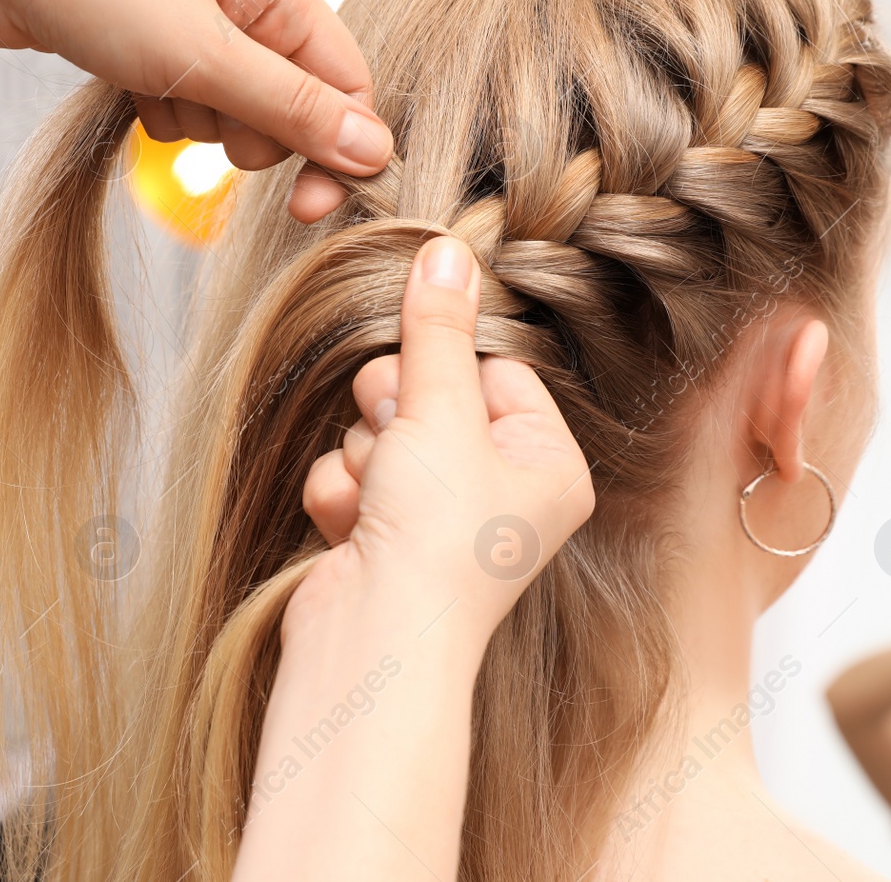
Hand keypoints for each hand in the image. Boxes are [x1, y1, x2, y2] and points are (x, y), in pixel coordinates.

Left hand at [0, 0, 391, 221]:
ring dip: (196, 122)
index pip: (346, 87)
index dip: (335, 151)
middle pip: (291, 110)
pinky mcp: (159, 47)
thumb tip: (374, 150)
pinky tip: (128, 82)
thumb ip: (291, 109)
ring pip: (234, 117)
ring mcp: (203, 26)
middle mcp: (252, 4)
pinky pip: (187, 108)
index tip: (307, 208)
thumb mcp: (203, 58)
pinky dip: (161, 111)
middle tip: (198, 104)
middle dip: (247, 132)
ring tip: (151, 79)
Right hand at [293, 236, 595, 651]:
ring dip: (364, 455)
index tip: (425, 376)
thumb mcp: (442, 410)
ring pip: (379, 430)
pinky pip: (350, 472)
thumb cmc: (437, 539)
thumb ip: (437, 328)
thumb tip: (450, 248)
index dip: (447, 365)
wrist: (374, 641)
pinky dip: (342, 493)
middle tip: (400, 443)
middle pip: (429, 392)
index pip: (493, 367)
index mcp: (547, 463)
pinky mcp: (384, 535)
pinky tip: (354, 527)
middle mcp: (501, 490)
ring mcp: (440, 516)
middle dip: (395, 411)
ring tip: (381, 499)